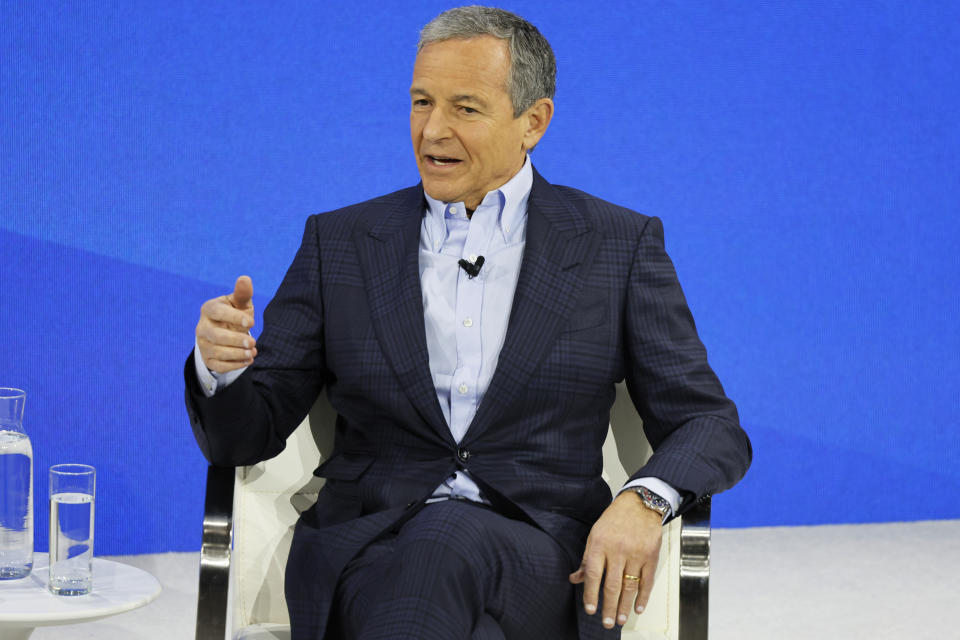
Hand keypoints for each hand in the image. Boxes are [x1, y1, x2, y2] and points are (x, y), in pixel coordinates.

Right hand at [195, 275, 256, 372]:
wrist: (226, 333)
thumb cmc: (235, 314)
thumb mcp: (240, 303)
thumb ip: (242, 293)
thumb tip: (245, 279)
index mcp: (209, 309)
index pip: (217, 312)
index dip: (233, 317)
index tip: (251, 322)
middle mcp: (202, 327)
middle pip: (216, 335)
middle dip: (235, 340)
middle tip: (253, 342)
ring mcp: (203, 344)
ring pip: (217, 352)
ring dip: (237, 354)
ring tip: (253, 352)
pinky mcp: (208, 359)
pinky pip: (219, 365)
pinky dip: (234, 365)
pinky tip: (248, 360)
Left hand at [569, 491, 662, 628]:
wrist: (640, 504)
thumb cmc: (614, 519)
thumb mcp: (595, 535)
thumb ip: (586, 559)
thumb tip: (575, 579)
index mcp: (600, 544)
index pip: (594, 574)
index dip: (591, 594)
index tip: (590, 610)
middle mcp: (617, 550)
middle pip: (612, 585)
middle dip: (608, 607)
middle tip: (606, 623)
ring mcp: (635, 554)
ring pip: (630, 586)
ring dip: (625, 606)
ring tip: (620, 619)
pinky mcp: (651, 556)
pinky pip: (647, 581)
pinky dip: (643, 597)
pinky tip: (638, 608)